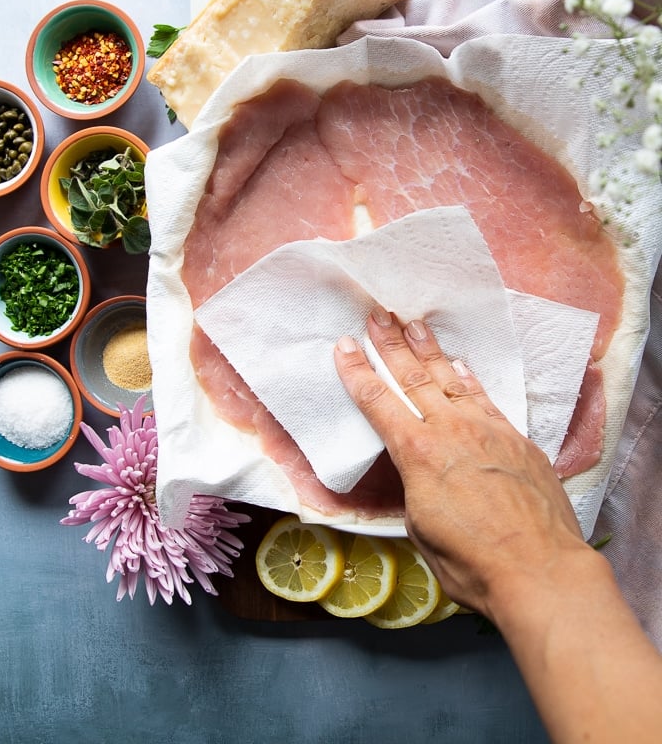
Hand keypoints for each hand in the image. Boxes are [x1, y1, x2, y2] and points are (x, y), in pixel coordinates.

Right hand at [334, 306, 585, 620]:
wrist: (540, 570)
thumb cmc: (472, 564)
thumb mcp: (421, 530)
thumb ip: (415, 491)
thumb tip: (419, 476)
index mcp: (418, 454)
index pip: (378, 403)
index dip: (357, 372)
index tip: (343, 345)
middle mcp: (451, 431)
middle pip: (413, 378)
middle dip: (391, 345)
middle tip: (378, 315)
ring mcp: (487, 431)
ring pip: (451, 380)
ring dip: (430, 350)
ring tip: (414, 324)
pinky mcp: (516, 440)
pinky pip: (486, 400)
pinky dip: (470, 379)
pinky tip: (461, 364)